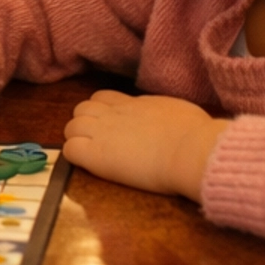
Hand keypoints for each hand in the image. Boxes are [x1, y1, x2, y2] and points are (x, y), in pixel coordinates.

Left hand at [62, 89, 226, 199]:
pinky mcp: (96, 155)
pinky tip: (90, 166)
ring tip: (93, 156)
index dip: (101, 111)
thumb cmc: (195, 133)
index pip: (101, 98)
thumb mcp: (176, 112)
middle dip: (85, 124)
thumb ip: (161, 113)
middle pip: (81, 110)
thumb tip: (167, 120)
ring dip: (78, 139)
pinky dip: (74, 156)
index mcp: (133, 103)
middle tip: (99, 144)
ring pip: (71, 127)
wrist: (190, 149)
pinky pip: (69, 150)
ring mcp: (102, 132)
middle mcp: (113, 113)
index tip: (110, 126)